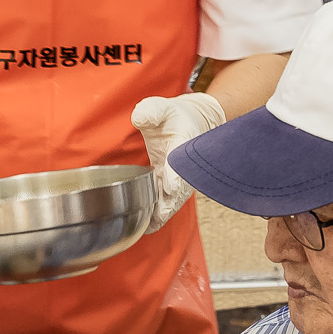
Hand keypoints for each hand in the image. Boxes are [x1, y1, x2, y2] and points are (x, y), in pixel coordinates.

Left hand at [131, 92, 224, 223]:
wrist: (192, 124)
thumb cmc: (175, 117)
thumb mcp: (162, 108)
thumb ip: (151, 111)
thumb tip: (140, 118)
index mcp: (183, 146)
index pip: (181, 163)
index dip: (177, 175)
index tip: (172, 187)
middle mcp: (183, 167)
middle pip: (180, 190)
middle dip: (170, 203)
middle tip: (158, 216)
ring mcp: (179, 178)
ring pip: (174, 201)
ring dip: (164, 213)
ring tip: (149, 226)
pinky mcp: (172, 185)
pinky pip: (168, 203)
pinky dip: (160, 214)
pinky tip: (147, 226)